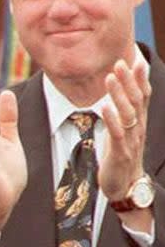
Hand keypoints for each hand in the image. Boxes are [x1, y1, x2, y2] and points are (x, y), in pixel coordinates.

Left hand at [100, 58, 152, 230]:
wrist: (123, 186)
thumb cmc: (120, 156)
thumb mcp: (123, 132)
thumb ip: (123, 113)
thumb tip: (120, 94)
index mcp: (138, 123)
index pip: (142, 97)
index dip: (139, 79)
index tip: (133, 60)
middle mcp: (138, 129)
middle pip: (135, 101)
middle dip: (128, 81)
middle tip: (119, 63)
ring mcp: (131, 141)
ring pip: (127, 113)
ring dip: (118, 94)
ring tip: (109, 78)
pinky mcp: (121, 153)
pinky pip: (117, 134)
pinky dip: (111, 119)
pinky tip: (104, 107)